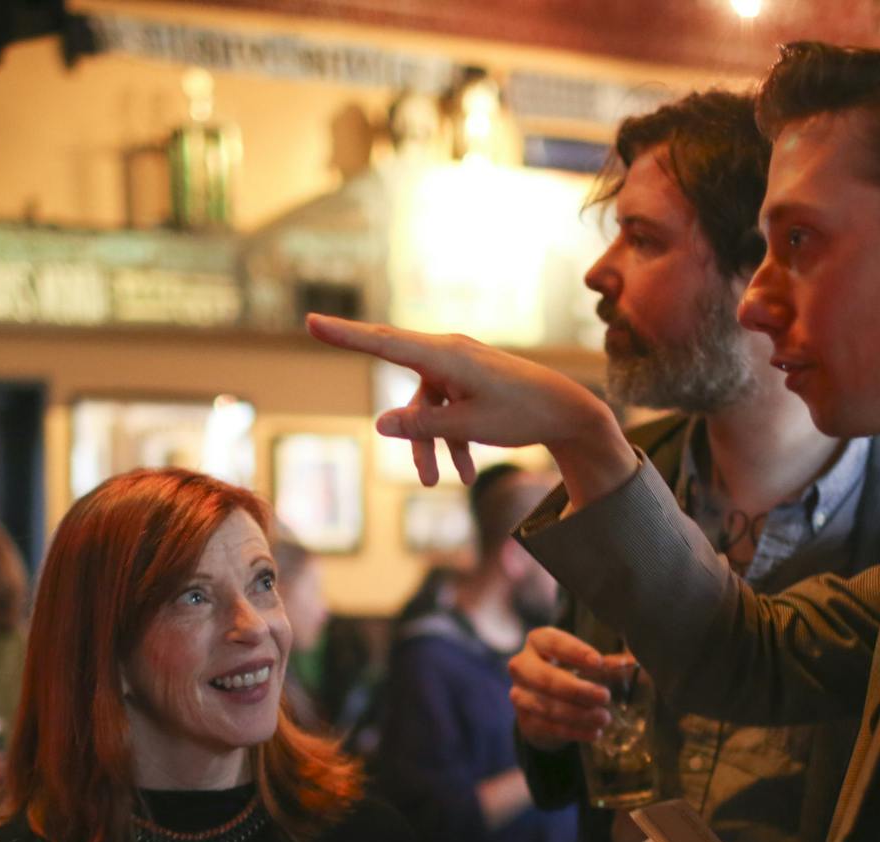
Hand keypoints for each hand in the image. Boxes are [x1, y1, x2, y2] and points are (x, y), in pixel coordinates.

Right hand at [306, 314, 633, 496]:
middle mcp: (448, 354)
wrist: (567, 413)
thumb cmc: (521, 414)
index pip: (384, 344)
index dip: (345, 335)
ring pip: (424, 406)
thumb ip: (423, 426)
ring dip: (429, 443)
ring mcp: (458, 367)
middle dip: (368, 382)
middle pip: (397, 370)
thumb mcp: (469, 425)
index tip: (312, 322)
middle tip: (313, 328)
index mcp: (446, 356)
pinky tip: (464, 472)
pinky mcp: (469, 382)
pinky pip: (445, 410)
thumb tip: (380, 424)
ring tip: (438, 482)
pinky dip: (451, 439)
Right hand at [509, 626, 617, 747]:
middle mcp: (522, 665)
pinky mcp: (524, 720)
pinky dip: (573, 731)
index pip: (552, 642)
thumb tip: (634, 662)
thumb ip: (609, 664)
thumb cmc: (572, 674)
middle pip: (545, 677)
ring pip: (546, 706)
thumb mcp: (589, 665)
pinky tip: (594, 733)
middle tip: (605, 696)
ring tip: (604, 718)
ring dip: (578, 714)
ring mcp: (519, 694)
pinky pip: (547, 727)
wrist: (547, 705)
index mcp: (538, 642)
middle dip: (577, 689)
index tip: (598, 663)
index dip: (575, 652)